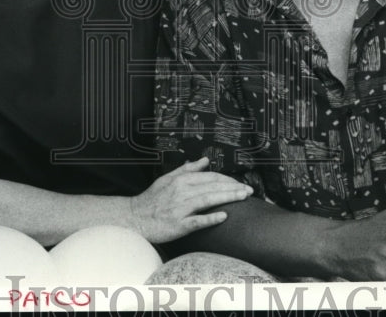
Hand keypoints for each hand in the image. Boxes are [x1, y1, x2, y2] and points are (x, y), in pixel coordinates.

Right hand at [129, 157, 252, 243]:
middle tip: (249, 190)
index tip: (240, 183)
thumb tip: (205, 160)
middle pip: (212, 187)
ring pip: (208, 200)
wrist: (135, 218)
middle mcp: (182, 192)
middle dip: (233, 187)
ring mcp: (180, 208)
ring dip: (228, 197)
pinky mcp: (178, 224)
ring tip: (243, 197)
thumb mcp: (168, 178)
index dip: (227, 179)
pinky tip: (224, 216)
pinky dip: (211, 218)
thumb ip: (187, 169)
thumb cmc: (152, 199)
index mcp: (181, 180)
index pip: (210, 177)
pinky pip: (197, 221)